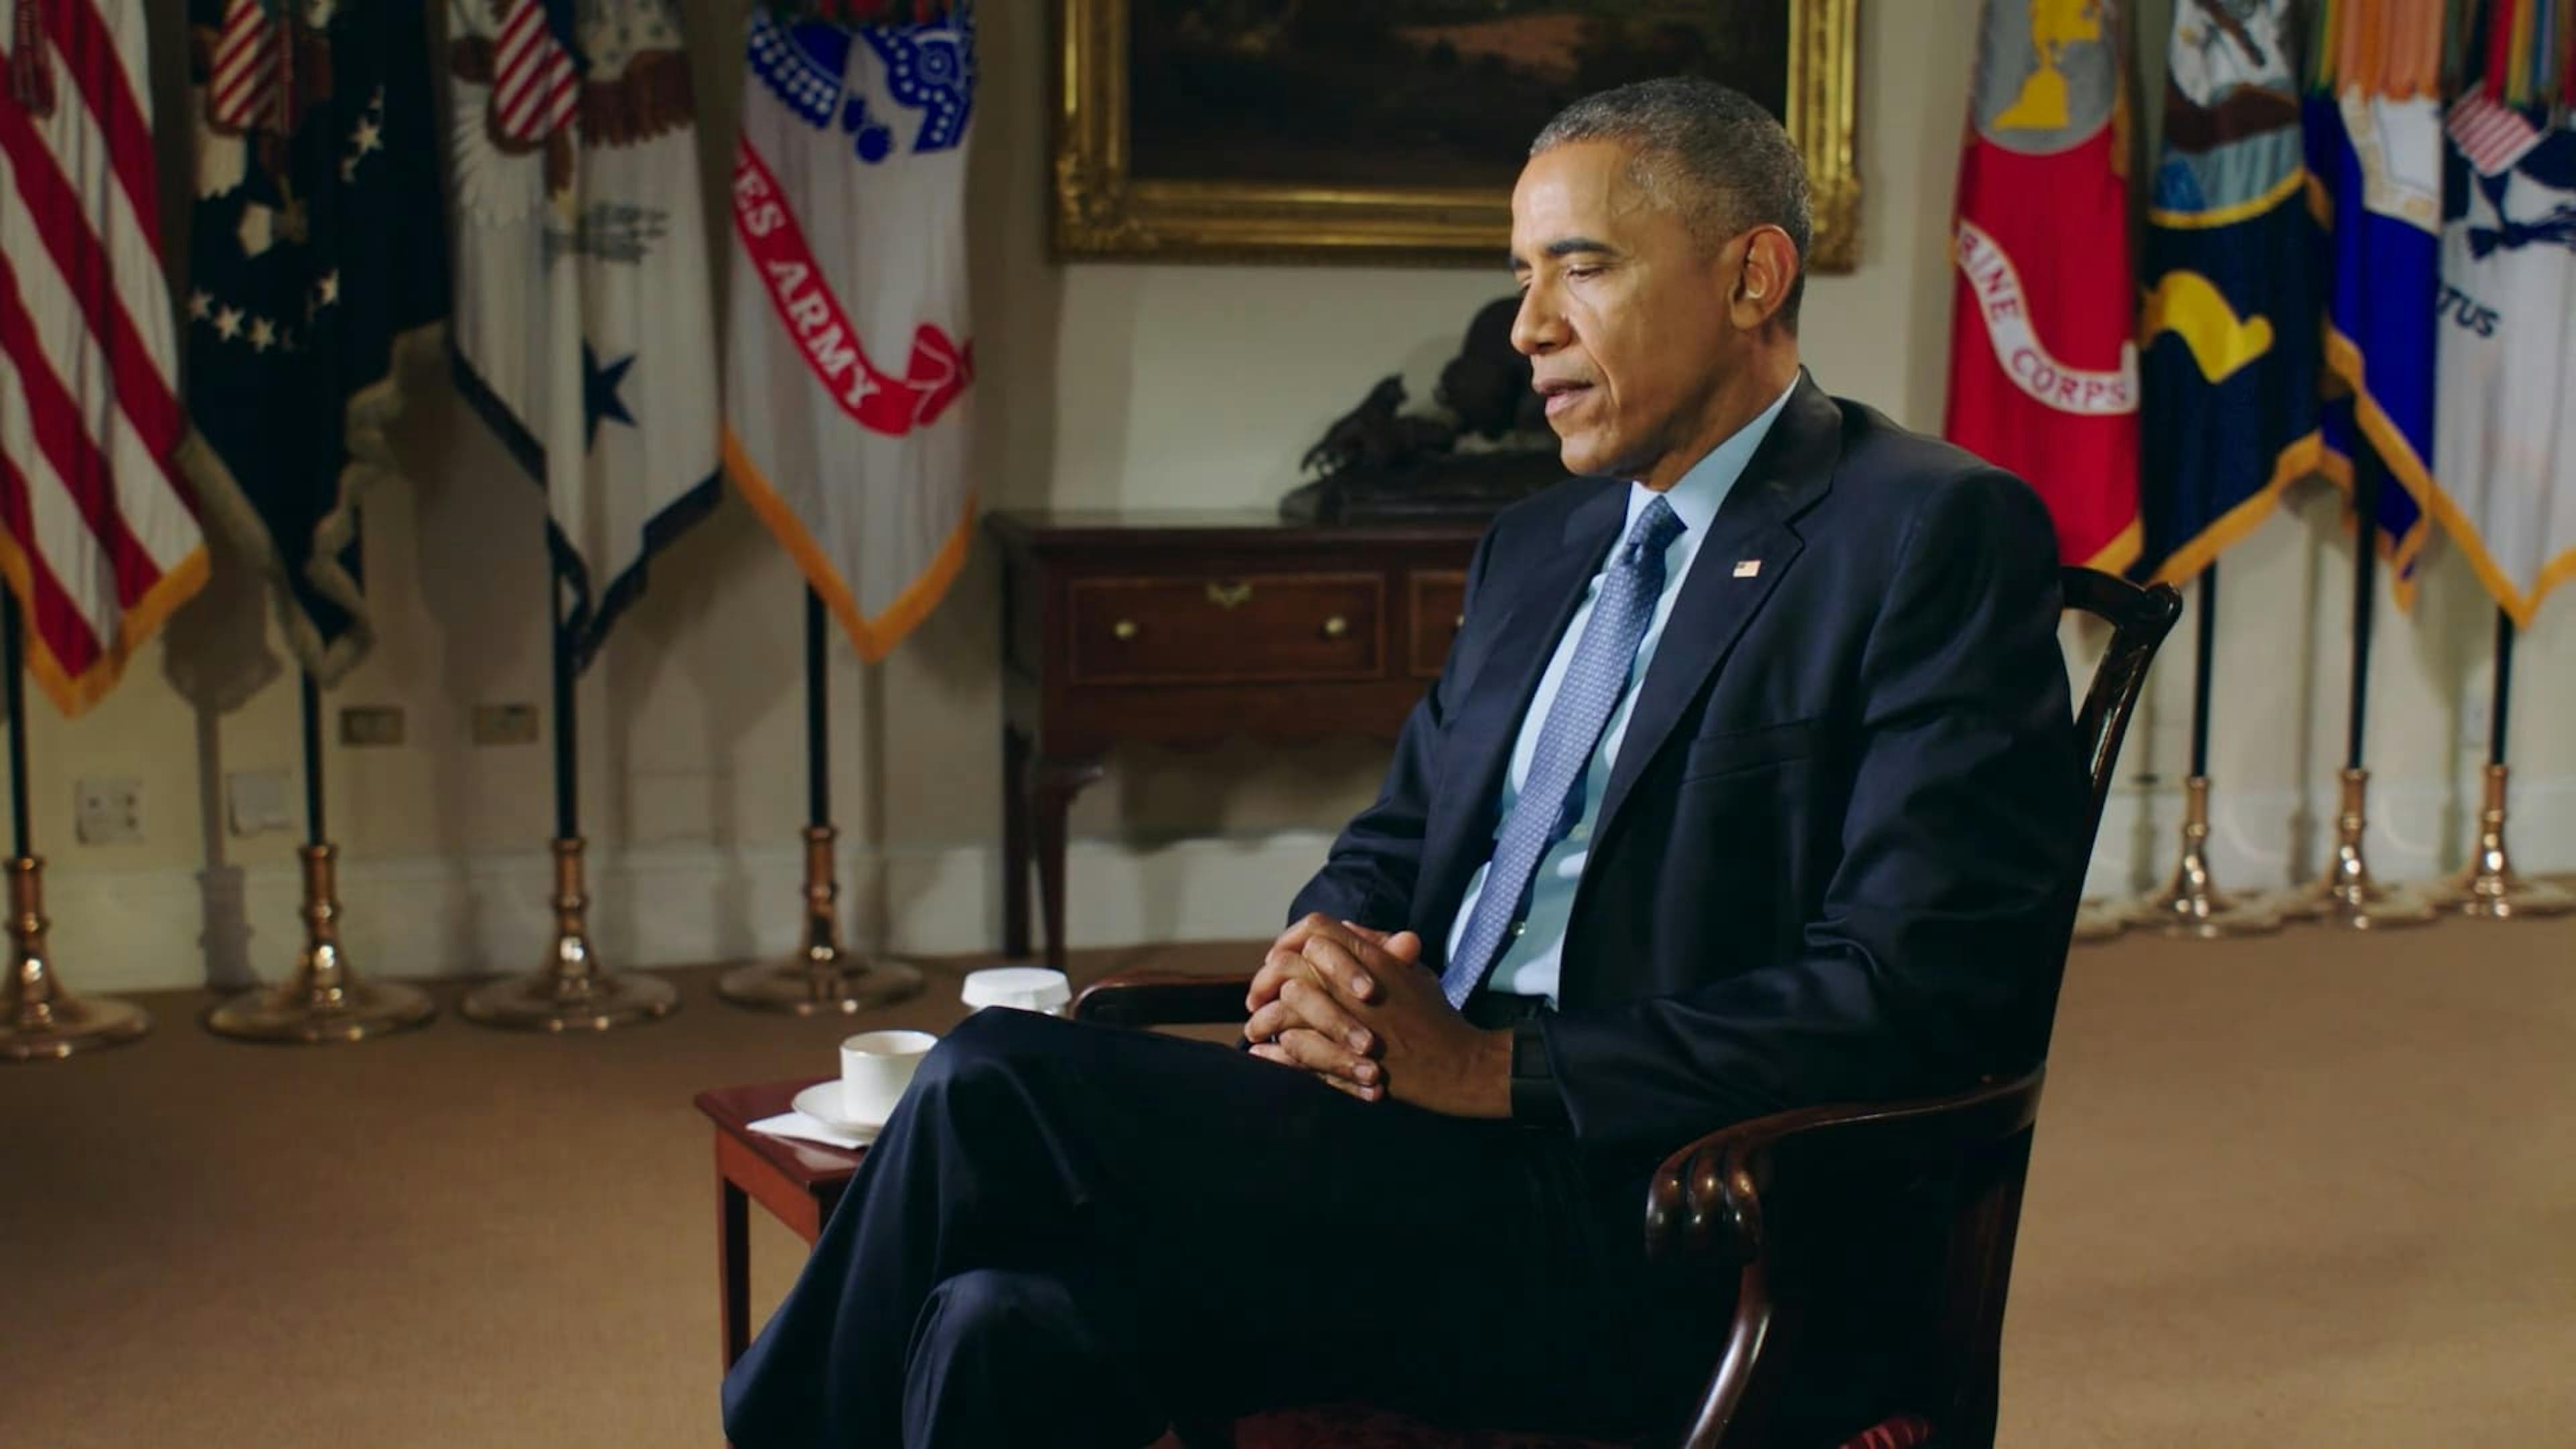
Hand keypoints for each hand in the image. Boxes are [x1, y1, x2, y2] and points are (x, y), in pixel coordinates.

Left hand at [1244, 914, 1511, 1117]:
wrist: (1457, 1065)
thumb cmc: (1436, 1017)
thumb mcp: (1413, 971)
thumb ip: (1378, 948)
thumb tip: (1343, 928)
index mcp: (1372, 958)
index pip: (1315, 929)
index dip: (1288, 940)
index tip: (1276, 960)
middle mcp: (1355, 984)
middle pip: (1289, 963)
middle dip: (1264, 980)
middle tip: (1256, 998)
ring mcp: (1348, 1021)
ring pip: (1285, 1005)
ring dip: (1264, 1017)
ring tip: (1255, 1029)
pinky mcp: (1345, 1058)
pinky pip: (1294, 1047)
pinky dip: (1273, 1052)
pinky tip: (1262, 1053)